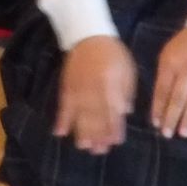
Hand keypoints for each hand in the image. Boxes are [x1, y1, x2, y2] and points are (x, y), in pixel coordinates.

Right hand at [54, 35, 136, 155]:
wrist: (88, 34)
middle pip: (95, 115)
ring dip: (80, 131)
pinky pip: (63, 105)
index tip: (115, 141)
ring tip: (83, 146)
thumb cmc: (112, 53)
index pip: (113, 110)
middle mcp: (93, 88)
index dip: (114, 126)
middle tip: (99, 151)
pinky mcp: (66, 86)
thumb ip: (126, 91)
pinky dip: (61, 119)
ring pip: (79, 113)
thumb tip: (125, 112)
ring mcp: (78, 88)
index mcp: (110, 84)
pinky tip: (59, 132)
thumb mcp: (127, 70)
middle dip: (97, 134)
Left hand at [152, 27, 186, 136]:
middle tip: (167, 134)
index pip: (162, 90)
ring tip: (183, 133)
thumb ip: (163, 76)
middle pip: (177, 98)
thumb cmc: (184, 46)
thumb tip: (157, 102)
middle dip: (171, 117)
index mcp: (170, 64)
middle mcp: (186, 70)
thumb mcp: (168, 55)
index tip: (155, 124)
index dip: (158, 108)